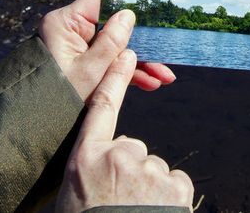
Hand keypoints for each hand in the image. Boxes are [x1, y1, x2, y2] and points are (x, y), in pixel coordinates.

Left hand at [39, 0, 175, 98]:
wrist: (35, 130)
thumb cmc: (56, 98)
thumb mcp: (90, 70)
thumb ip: (112, 41)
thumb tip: (128, 15)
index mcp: (65, 23)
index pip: (101, 3)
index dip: (126, 10)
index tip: (151, 19)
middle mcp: (69, 32)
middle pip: (112, 29)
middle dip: (139, 46)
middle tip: (164, 58)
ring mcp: (76, 50)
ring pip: (113, 49)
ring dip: (138, 63)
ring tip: (163, 79)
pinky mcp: (81, 66)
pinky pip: (107, 63)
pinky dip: (126, 73)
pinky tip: (150, 84)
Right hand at [56, 48, 193, 211]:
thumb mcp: (74, 198)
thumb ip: (88, 173)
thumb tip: (98, 170)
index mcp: (85, 158)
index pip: (100, 108)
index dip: (115, 78)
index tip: (127, 52)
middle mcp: (117, 155)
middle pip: (132, 150)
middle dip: (131, 172)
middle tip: (121, 204)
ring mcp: (148, 168)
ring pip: (154, 170)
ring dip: (150, 190)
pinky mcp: (175, 184)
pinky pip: (175, 182)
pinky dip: (170, 199)